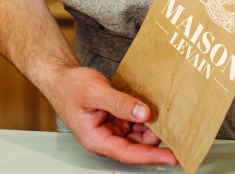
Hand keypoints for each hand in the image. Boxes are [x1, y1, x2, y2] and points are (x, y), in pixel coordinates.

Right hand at [47, 66, 177, 165]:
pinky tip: (150, 106)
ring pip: (137, 134)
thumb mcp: (96, 92)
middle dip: (154, 135)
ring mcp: (110, 130)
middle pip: (137, 145)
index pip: (129, 153)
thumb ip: (120, 104)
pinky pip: (134, 122)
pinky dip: (143, 115)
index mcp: (96, 140)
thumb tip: (144, 113)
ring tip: (163, 111)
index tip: (172, 156)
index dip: (152, 156)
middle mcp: (105, 139)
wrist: (62, 78)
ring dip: (150, 125)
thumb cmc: (71, 87)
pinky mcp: (114, 120)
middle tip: (172, 120)